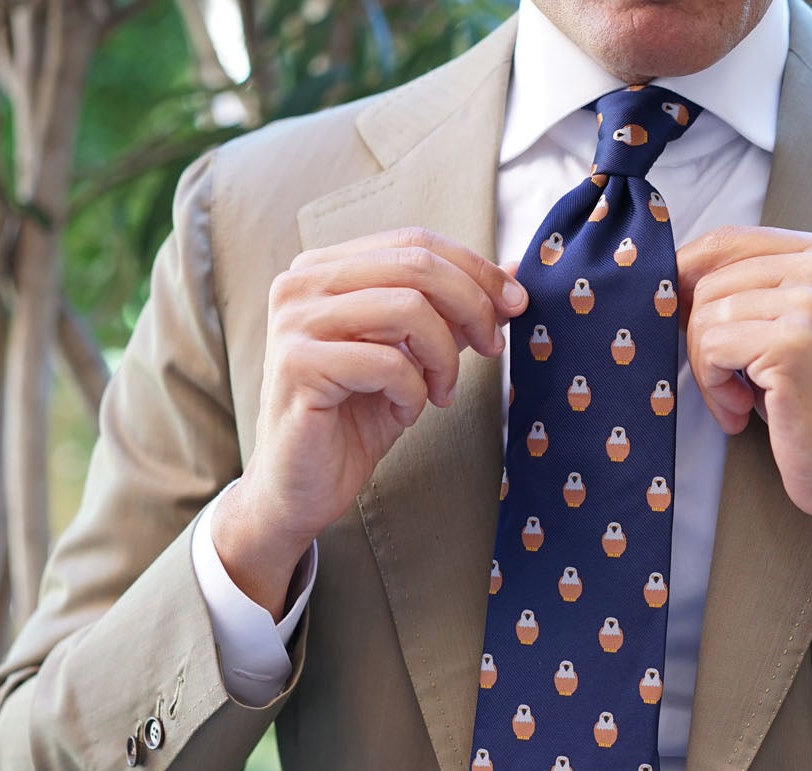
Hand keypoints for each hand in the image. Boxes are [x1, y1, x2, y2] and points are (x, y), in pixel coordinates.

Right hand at [215, 228, 527, 615]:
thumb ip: (450, 310)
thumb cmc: (354, 419)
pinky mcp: (298, 365)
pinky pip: (388, 362)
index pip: (414, 242)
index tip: (516, 304)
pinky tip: (405, 411)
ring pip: (408, 308)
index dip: (475, 269)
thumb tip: (511, 272)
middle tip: (492, 347)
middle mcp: (301, 283)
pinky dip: (414, 391)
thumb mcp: (414, 355)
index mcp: (324, 268)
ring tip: (442, 392)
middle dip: (473, 305)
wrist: (301, 486)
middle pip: (416, 266)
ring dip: (443, 356)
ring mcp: (294, 322)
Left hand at [676, 226, 811, 626]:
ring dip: (707, 369)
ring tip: (741, 401)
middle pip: (708, 279)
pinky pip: (710, 348)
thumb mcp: (789, 332)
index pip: (726, 241)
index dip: (688, 283)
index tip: (684, 326)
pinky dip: (714, 389)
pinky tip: (743, 412)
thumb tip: (670, 278)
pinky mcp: (793, 345)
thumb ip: (749, 292)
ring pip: (703, 313)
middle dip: (701, 337)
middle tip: (730, 385)